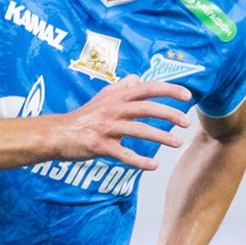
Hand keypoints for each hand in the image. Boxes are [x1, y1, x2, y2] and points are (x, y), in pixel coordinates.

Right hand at [58, 76, 191, 170]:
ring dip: (160, 137)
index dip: (169, 90)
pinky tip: (153, 166)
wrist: (58, 133)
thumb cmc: (84, 116)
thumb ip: (122, 87)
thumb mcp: (103, 97)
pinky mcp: (99, 145)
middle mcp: (113, 109)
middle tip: (186, 123)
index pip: (147, 88)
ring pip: (138, 130)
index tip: (187, 95)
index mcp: (117, 96)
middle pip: (146, 108)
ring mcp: (106, 127)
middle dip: (169, 114)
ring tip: (177, 143)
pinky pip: (123, 153)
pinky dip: (139, 160)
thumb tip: (138, 78)